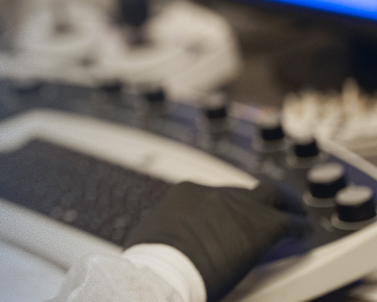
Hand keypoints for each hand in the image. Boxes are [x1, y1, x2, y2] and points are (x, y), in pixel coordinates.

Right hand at [125, 181, 310, 301]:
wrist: (167, 266)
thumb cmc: (153, 258)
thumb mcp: (152, 235)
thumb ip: (167, 231)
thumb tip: (166, 241)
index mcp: (187, 193)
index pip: (214, 194)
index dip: (226, 206)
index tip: (231, 217)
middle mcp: (215, 193)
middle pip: (244, 191)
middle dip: (255, 201)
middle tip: (266, 209)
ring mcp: (240, 206)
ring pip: (272, 196)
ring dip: (284, 203)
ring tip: (294, 211)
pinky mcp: (261, 225)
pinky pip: (290, 221)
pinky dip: (299, 225)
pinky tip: (305, 231)